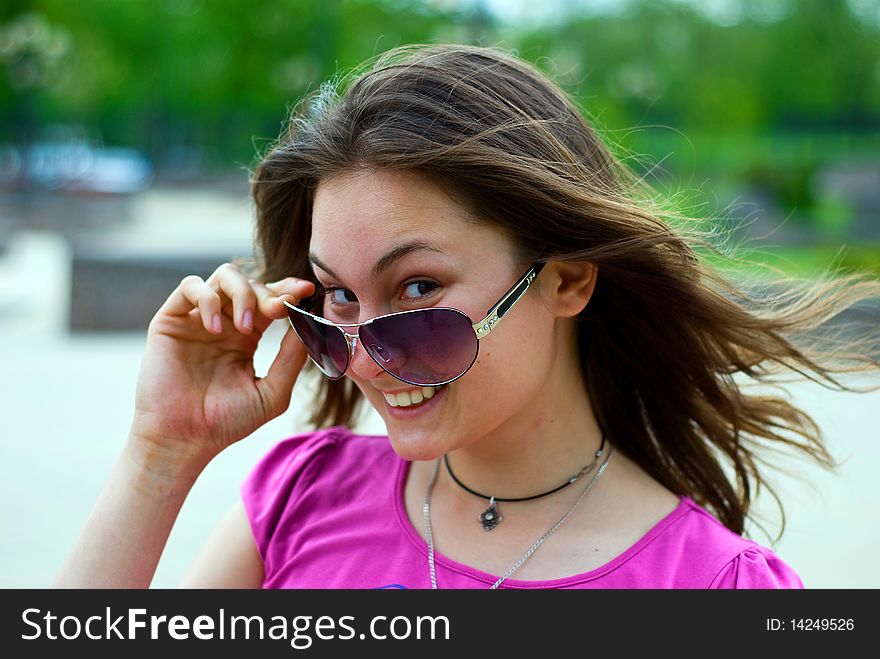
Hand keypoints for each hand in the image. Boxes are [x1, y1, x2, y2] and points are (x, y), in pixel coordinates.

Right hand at [129, 262, 315, 465]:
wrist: (184, 440)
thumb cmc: (227, 422)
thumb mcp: (272, 392)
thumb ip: (292, 359)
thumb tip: (310, 324)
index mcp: (248, 337)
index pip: (271, 301)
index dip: (289, 290)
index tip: (306, 291)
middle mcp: (224, 323)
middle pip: (252, 284)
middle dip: (270, 293)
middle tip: (278, 311)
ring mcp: (198, 319)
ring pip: (224, 276)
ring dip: (243, 293)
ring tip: (246, 328)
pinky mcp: (171, 320)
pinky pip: (190, 286)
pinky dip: (207, 298)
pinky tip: (216, 328)